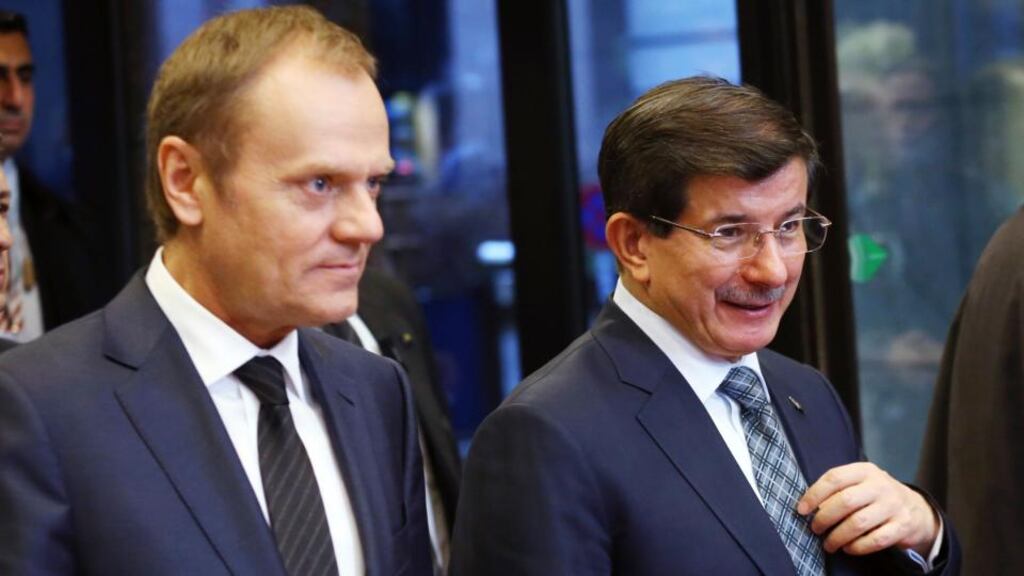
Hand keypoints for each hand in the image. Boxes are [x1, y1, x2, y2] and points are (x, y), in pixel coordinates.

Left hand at [797, 462, 938, 556]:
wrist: (915, 508)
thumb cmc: (875, 496)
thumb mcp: (859, 483)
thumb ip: (837, 489)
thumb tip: (808, 506)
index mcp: (864, 471)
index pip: (834, 478)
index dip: (814, 494)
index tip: (801, 510)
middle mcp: (880, 485)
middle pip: (845, 501)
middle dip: (824, 518)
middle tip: (815, 529)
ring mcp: (893, 505)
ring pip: (858, 523)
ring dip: (838, 536)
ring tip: (828, 544)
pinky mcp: (903, 525)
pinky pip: (876, 540)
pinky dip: (858, 547)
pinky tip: (848, 548)